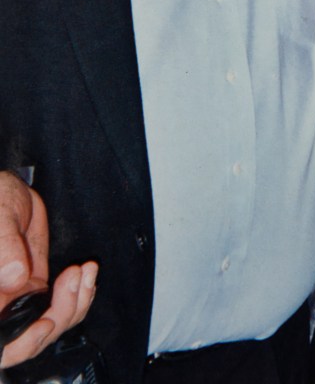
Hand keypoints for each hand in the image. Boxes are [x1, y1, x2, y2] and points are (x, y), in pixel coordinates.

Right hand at [0, 171, 97, 368]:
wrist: (11, 190)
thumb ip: (5, 246)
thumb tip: (14, 279)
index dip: (19, 344)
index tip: (44, 323)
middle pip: (27, 342)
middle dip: (57, 319)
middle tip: (73, 282)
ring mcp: (18, 300)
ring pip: (49, 326)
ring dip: (75, 303)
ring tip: (84, 270)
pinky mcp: (37, 289)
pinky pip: (62, 305)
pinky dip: (80, 294)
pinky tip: (86, 272)